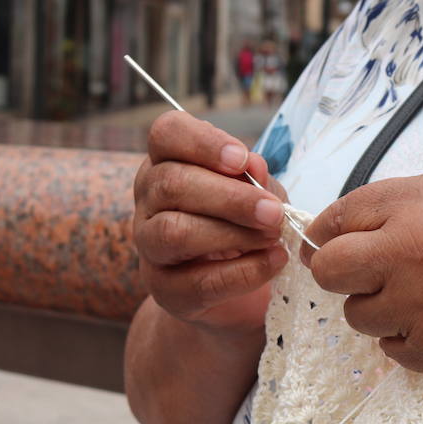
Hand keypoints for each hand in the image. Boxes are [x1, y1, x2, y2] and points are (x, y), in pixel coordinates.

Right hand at [133, 111, 288, 335]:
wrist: (232, 289)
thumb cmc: (242, 224)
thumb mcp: (257, 192)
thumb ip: (255, 178)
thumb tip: (254, 167)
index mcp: (167, 161)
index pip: (167, 134)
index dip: (203, 142)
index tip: (242, 159)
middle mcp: (148, 199)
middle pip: (172, 184)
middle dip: (231, 198)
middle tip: (273, 212)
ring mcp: (149, 245)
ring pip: (175, 232)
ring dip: (233, 234)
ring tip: (274, 236)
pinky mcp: (164, 289)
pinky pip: (198, 281)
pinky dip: (243, 272)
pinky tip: (274, 262)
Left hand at [302, 172, 422, 374]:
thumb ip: (401, 202)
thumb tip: (345, 223)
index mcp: (415, 209)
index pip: (336, 218)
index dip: (332, 229)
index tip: (339, 237)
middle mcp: (408, 258)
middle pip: (328, 270)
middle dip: (338, 268)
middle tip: (367, 269)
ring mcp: (419, 310)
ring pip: (356, 314)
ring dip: (376, 305)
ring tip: (420, 293)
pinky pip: (390, 348)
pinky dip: (406, 336)